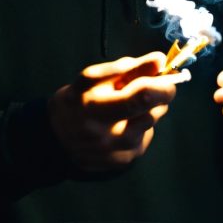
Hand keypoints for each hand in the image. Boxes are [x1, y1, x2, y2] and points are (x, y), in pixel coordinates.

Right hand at [48, 52, 180, 171]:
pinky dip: (141, 125)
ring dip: (149, 109)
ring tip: (129, 105)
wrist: (55, 140)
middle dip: (159, 96)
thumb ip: (126, 68)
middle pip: (151, 113)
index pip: (140, 98)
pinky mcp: (124, 163)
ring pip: (151, 124)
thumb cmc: (74, 102)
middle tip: (151, 86)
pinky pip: (145, 137)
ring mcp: (117, 153)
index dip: (161, 85)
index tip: (168, 76)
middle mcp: (108, 137)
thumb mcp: (91, 79)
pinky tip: (124, 123)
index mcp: (95, 109)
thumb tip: (159, 60)